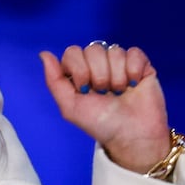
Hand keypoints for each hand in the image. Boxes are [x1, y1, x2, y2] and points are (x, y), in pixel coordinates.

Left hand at [39, 43, 171, 172]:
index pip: (73, 52)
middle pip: (93, 49)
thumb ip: (54, 80)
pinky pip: (134, 53)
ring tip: (119, 93)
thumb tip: (43, 54)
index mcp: (80, 72)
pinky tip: (133, 85)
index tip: (85, 90)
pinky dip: (133, 70)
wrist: (131, 135)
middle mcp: (99, 65)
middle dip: (98, 75)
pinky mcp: (141, 65)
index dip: (79, 69)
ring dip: (116, 76)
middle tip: (104, 93)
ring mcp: (120, 64)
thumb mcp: (70, 106)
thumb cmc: (100, 124)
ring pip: (114, 51)